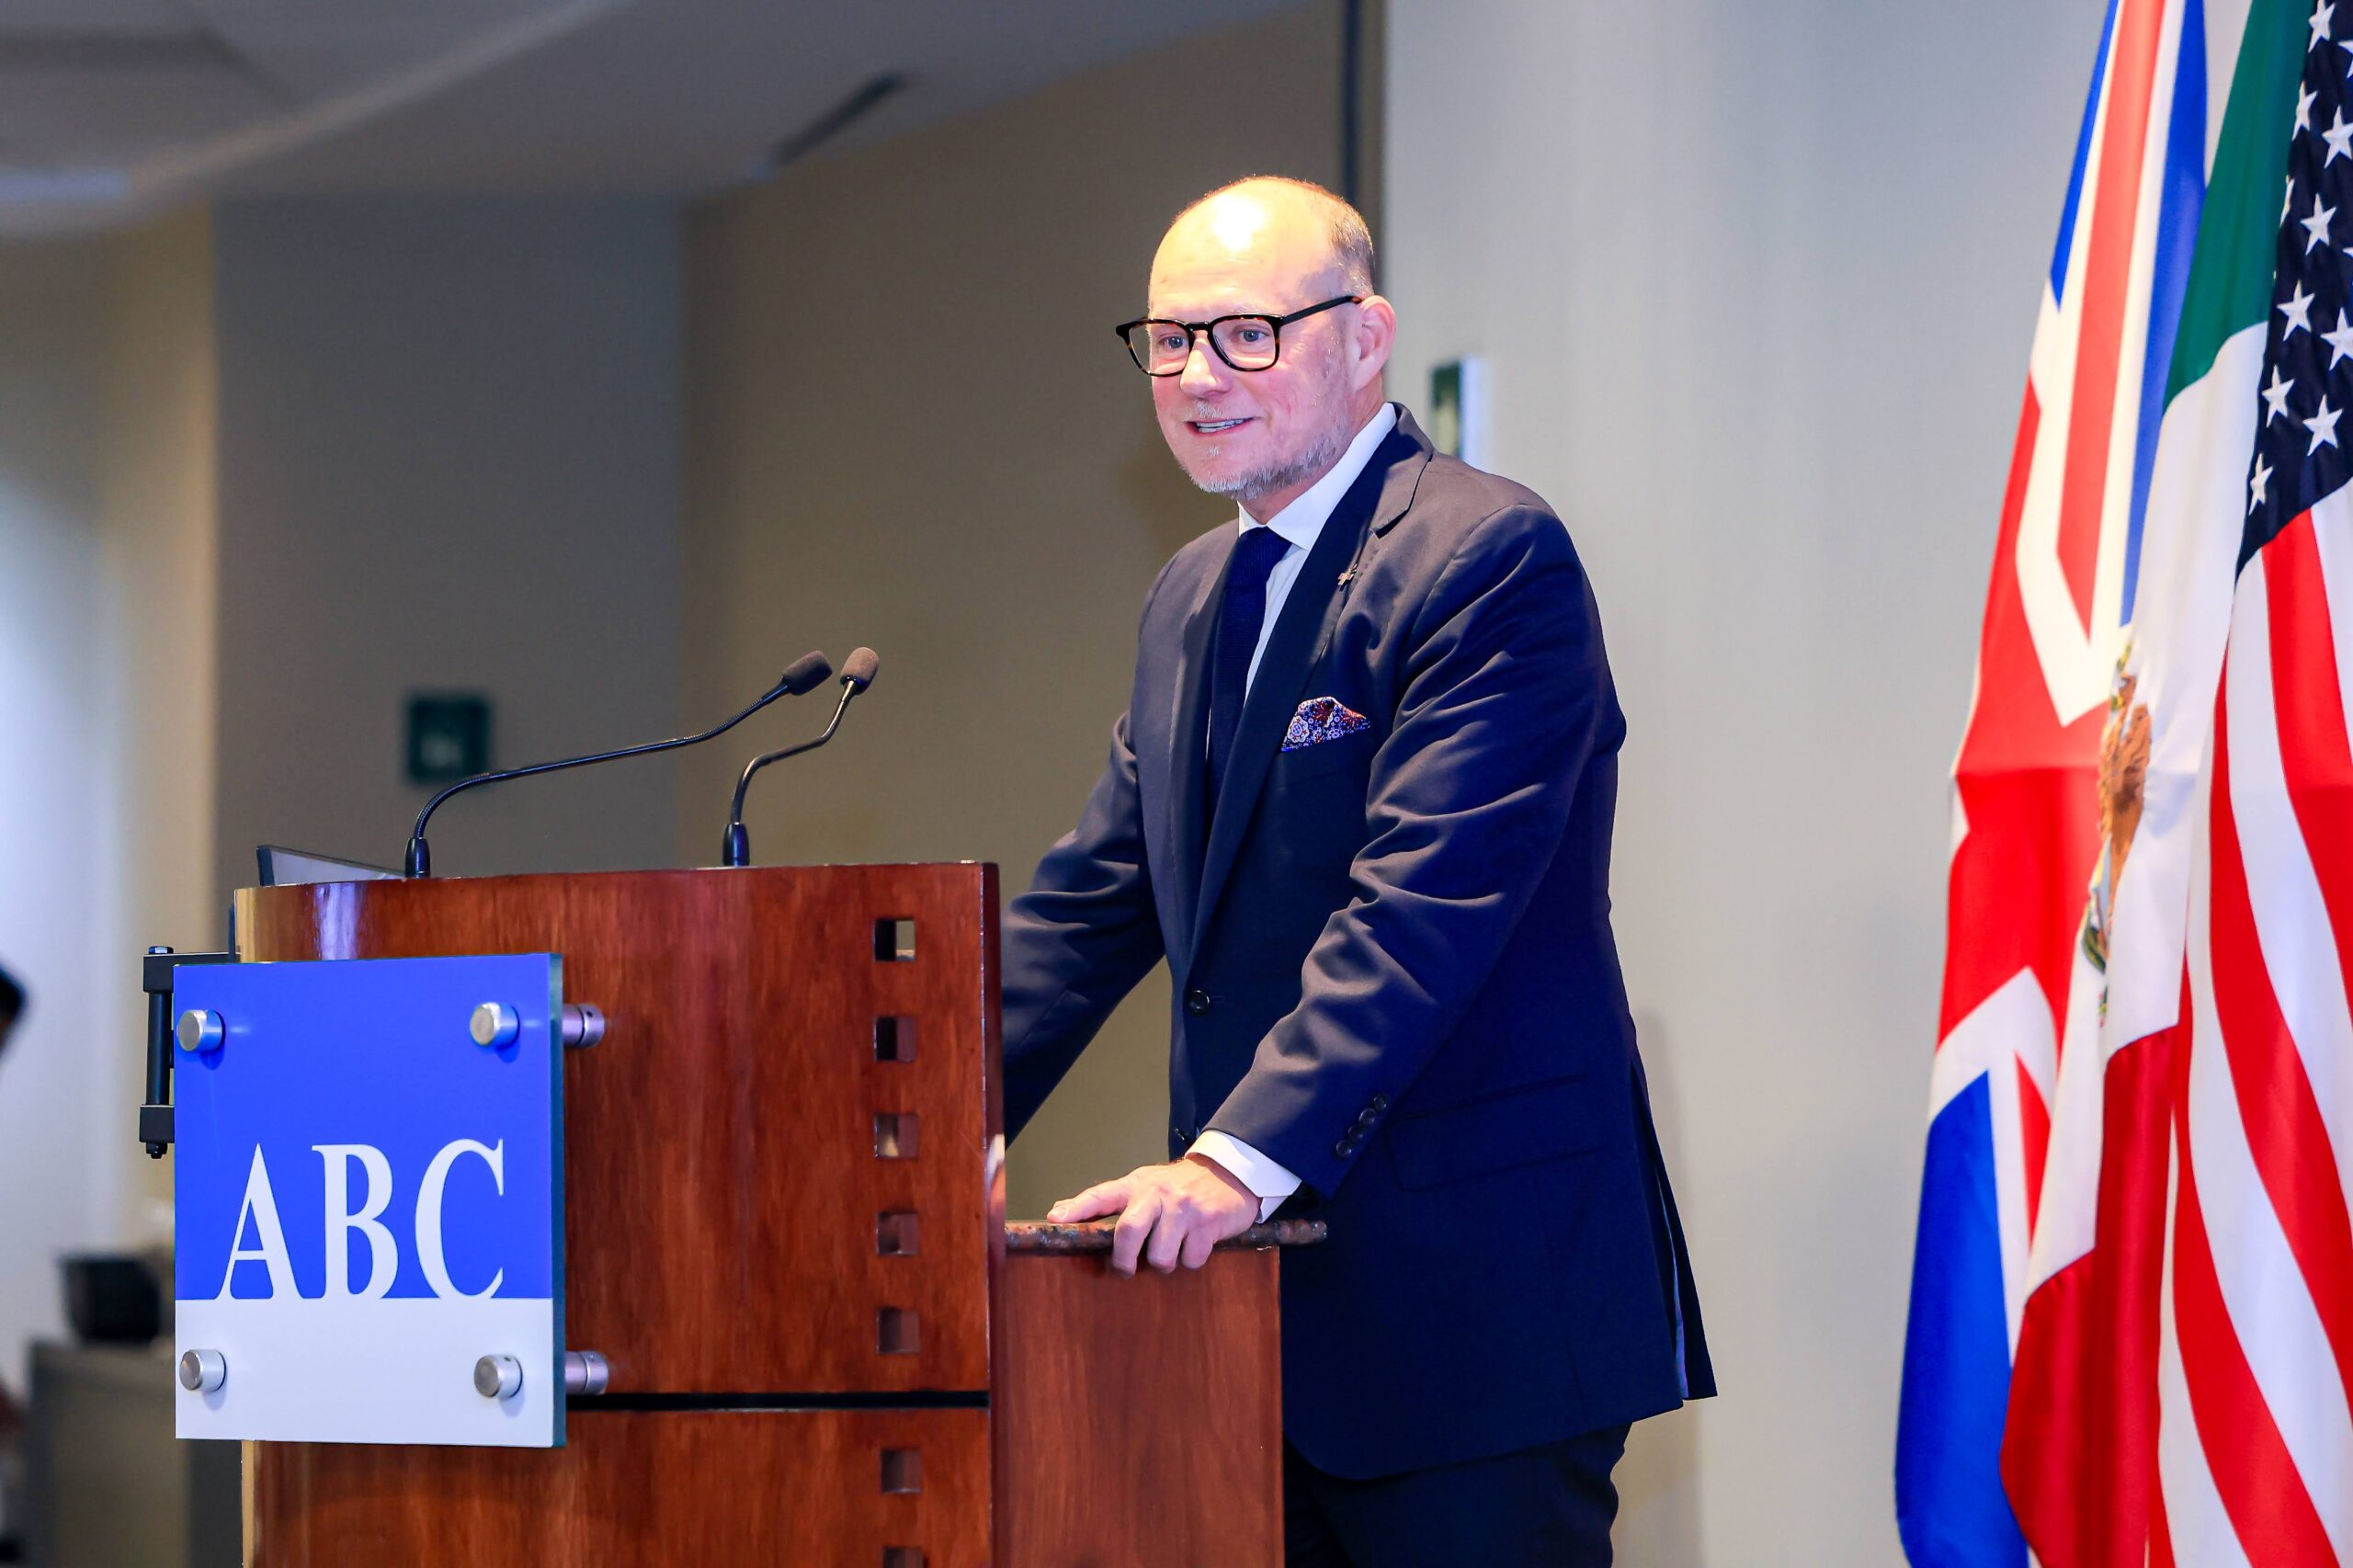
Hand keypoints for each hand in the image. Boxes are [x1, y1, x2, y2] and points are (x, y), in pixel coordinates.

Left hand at [1046, 1155, 1259, 1274]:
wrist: (1230, 1173)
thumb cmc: (1178, 1186)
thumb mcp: (1144, 1185)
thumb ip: (1109, 1200)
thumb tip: (1060, 1211)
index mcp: (1137, 1185)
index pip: (1101, 1195)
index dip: (1077, 1208)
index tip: (1056, 1220)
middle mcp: (1158, 1194)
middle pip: (1129, 1230)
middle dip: (1124, 1259)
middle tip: (1125, 1269)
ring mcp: (1184, 1209)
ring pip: (1161, 1255)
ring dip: (1164, 1263)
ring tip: (1169, 1252)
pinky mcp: (1208, 1224)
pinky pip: (1190, 1259)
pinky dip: (1191, 1261)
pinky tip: (1194, 1246)